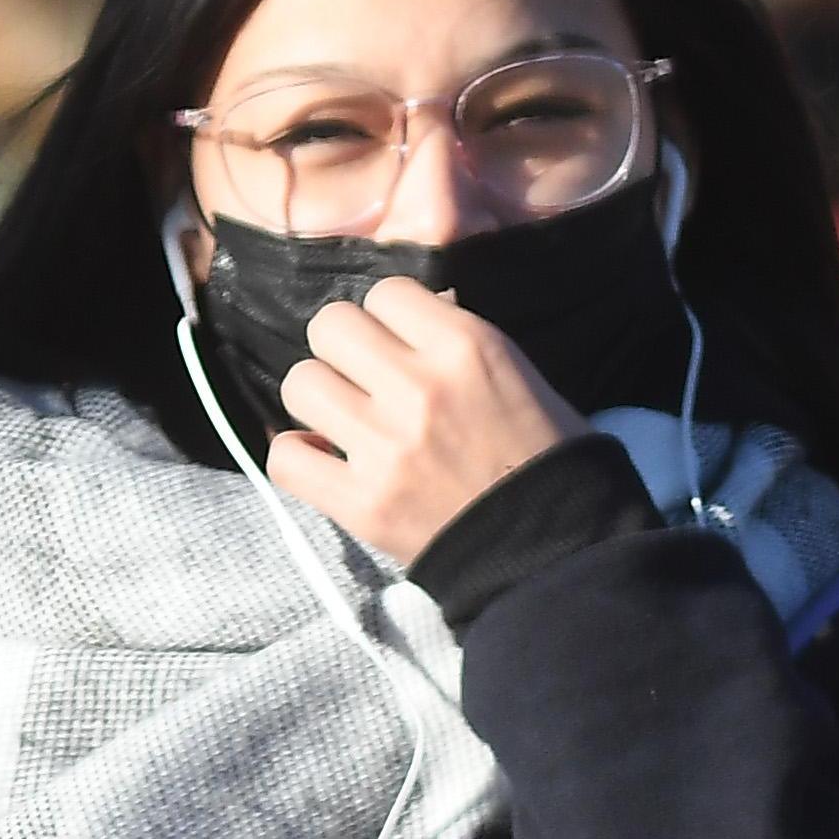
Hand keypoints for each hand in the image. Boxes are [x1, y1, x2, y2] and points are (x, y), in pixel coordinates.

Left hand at [260, 278, 580, 566]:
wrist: (552, 545)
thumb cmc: (542, 454)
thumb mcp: (514, 370)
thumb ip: (453, 337)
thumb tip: (400, 318)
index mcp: (464, 345)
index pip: (384, 292)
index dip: (387, 317)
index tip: (398, 343)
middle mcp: (418, 387)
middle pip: (329, 326)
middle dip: (345, 349)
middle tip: (363, 378)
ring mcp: (384, 446)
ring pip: (300, 383)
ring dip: (319, 398)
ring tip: (343, 418)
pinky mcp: (361, 502)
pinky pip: (286, 457)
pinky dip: (298, 455)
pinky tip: (321, 457)